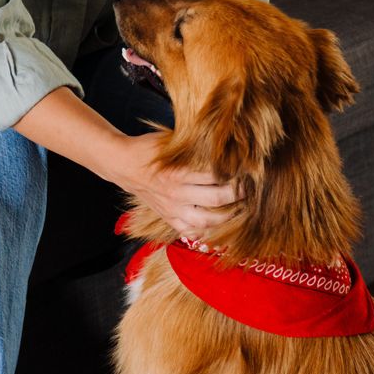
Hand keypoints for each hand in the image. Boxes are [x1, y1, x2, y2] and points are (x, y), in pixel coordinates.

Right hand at [107, 132, 239, 235]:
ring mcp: (173, 209)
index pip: (216, 176)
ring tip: (239, 208)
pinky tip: (219, 222)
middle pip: (217, 199)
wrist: (124, 165)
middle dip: (238, 195)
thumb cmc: (151, 148)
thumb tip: (227, 142)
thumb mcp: (173, 141)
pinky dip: (207, 230)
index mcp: (179, 171)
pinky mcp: (169, 219)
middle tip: (250, 188)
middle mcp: (177, 193)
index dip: (236, 174)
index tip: (249, 170)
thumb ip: (197, 146)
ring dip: (228, 216)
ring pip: (207, 221)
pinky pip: (191, 231)